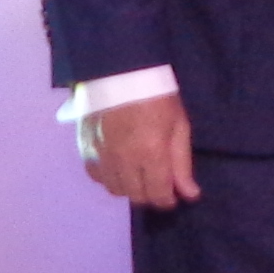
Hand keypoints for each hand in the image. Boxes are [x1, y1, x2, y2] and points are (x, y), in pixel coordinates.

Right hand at [77, 93, 198, 209]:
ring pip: (114, 189)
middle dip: (150, 194)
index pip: (157, 194)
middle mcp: (123, 160)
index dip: (167, 200)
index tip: (172, 196)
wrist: (119, 72)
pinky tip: (118, 166)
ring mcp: (100, 155)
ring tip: (139, 173)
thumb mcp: (179, 126)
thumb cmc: (157, 96)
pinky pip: (96, 176)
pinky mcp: (84, 148)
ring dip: (129, 187)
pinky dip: (109, 177)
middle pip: (135, 195)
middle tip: (158, 182)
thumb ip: (182, 163)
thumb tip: (189, 194)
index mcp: (150, 153)